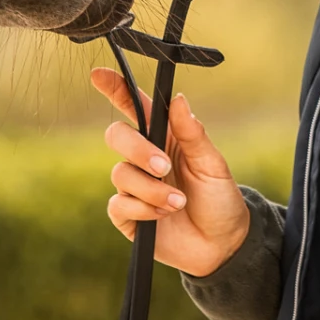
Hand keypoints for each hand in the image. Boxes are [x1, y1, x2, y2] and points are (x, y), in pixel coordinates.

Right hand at [91, 69, 250, 278]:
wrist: (222, 244)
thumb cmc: (219, 197)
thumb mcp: (212, 164)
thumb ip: (192, 133)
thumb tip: (178, 99)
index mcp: (164, 136)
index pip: (134, 106)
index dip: (114, 89)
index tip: (98, 76)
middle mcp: (144, 158)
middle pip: (117, 136)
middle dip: (137, 149)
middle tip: (164, 167)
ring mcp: (134, 186)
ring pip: (120, 174)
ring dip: (151, 189)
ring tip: (178, 202)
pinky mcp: (127, 216)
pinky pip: (119, 205)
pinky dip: (143, 209)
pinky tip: (164, 215)